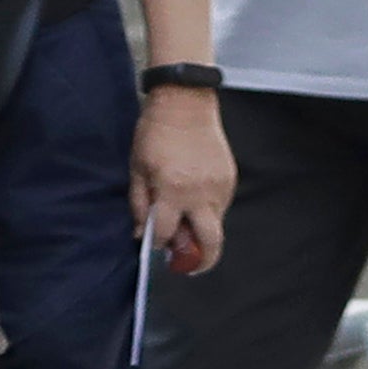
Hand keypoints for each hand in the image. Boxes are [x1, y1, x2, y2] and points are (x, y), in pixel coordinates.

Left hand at [131, 88, 234, 274]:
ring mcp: (219, 187)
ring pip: (216, 225)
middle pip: (210, 243)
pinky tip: (194, 199)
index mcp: (173, 190)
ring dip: (202, 231)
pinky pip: (220, 206)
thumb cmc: (155, 133)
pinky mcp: (229, 179)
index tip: (156, 246)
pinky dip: (207, 211)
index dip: (158, 244)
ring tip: (186, 221)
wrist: (185, 102)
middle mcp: (200, 193)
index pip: (166, 233)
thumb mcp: (137, 168)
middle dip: (200, 261)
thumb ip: (139, 205)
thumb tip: (142, 233)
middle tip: (189, 266)